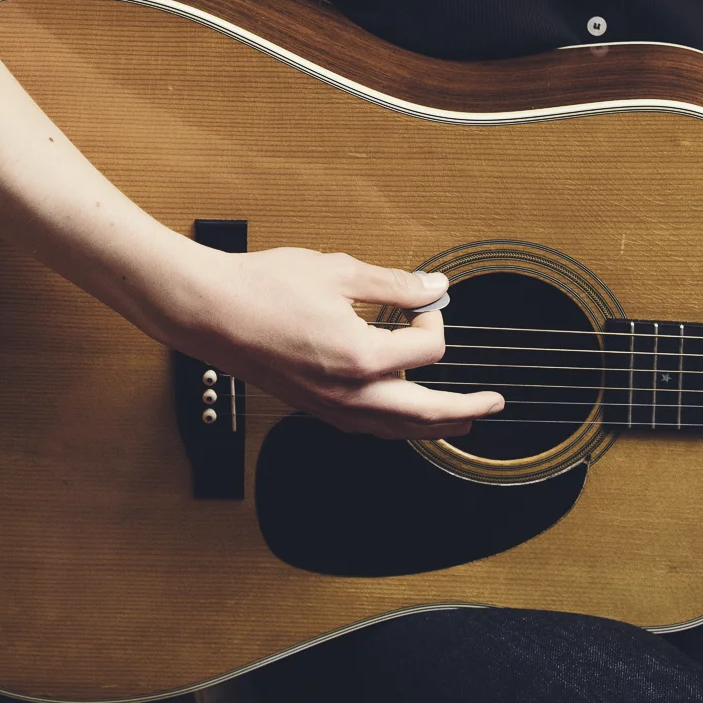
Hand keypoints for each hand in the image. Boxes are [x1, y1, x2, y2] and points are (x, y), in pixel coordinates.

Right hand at [163, 242, 505, 440]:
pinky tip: (401, 417)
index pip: (425, 348)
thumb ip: (394, 283)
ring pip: (395, 429)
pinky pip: (366, 427)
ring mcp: (328, 406)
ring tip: (460, 423)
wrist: (209, 310)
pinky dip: (394, 426)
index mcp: (360, 358)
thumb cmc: (265, 287)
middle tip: (493, 403)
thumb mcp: (339, 272)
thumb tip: (434, 288)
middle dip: (464, 409)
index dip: (431, 318)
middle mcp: (348, 393)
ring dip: (432, 426)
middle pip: (424, 413)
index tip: (421, 298)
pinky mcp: (312, 407)